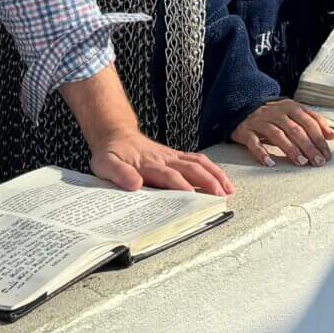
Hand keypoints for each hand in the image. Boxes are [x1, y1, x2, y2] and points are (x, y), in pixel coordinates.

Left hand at [91, 128, 234, 194]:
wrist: (116, 135)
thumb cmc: (112, 153)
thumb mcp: (105, 165)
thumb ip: (119, 174)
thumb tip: (135, 184)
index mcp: (148, 164)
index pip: (169, 175)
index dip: (181, 186)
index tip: (192, 197)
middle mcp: (165, 159)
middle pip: (191, 168)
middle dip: (208, 182)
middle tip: (220, 197)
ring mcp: (173, 156)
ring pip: (199, 163)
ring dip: (215, 176)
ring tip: (228, 191)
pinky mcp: (177, 156)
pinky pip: (198, 160)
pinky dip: (213, 170)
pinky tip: (222, 181)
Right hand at [234, 98, 333, 166]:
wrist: (242, 108)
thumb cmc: (274, 116)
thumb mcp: (294, 114)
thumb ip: (313, 122)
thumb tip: (333, 136)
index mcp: (290, 107)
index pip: (309, 121)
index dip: (319, 138)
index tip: (327, 154)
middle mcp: (276, 113)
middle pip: (295, 129)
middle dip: (308, 146)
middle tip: (317, 161)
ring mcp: (260, 121)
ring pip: (277, 135)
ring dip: (290, 149)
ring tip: (301, 162)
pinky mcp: (246, 131)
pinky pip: (253, 142)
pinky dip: (262, 153)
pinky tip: (270, 162)